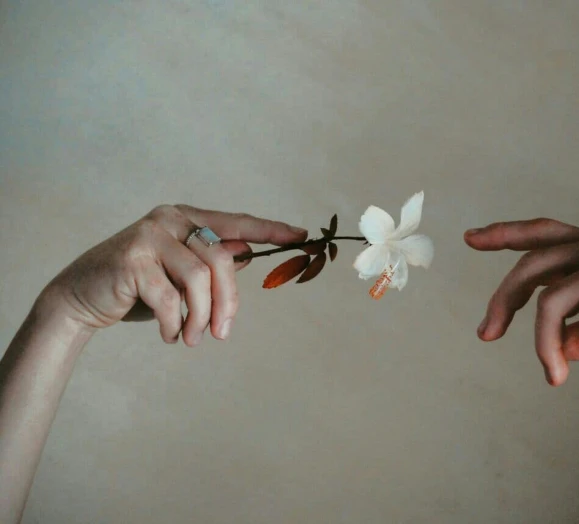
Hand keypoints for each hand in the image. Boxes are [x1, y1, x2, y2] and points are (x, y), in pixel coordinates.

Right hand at [44, 204, 306, 345]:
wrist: (81, 298)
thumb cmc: (138, 288)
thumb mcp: (180, 275)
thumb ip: (211, 263)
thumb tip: (251, 256)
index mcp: (185, 218)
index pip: (236, 223)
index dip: (270, 230)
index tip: (301, 236)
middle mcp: (169, 219)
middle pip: (222, 259)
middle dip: (228, 302)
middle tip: (222, 334)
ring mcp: (148, 236)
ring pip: (199, 280)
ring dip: (200, 317)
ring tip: (191, 338)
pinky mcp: (131, 260)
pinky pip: (170, 298)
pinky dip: (174, 324)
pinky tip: (169, 334)